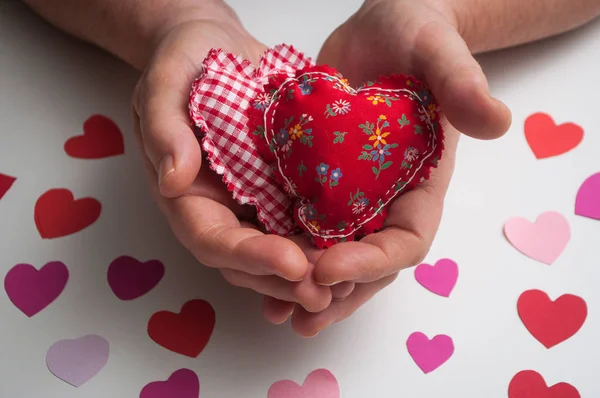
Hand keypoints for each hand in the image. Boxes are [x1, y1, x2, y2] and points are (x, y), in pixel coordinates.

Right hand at [130, 2, 335, 315]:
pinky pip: (302, 219)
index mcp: (186, 194)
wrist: (217, 49)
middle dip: (285, 279)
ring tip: (346, 283)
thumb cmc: (183, 61)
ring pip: (279, 248)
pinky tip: (356, 246)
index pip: (211, 239)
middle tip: (326, 292)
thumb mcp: (164, 84)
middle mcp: (221, 206)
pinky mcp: (283, 186)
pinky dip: (324, 239)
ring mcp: (254, 199)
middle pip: (247, 260)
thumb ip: (163, 128)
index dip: (249, 257)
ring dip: (309, 272)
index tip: (291, 264)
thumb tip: (173, 179)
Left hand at [265, 0, 511, 335]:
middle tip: (302, 313)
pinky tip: (257, 271)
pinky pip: (304, 227)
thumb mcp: (437, 49)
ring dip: (310, 288)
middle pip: (368, 262)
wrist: (379, 32)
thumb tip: (496, 119)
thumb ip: (460, 82)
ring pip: (335, 254)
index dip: (372, 261)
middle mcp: (388, 199)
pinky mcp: (320, 184)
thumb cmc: (416, 34)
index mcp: (423, 183)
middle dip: (338, 291)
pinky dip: (286, 252)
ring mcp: (353, 196)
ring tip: (278, 312)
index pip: (406, 238)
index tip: (329, 266)